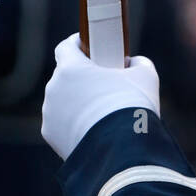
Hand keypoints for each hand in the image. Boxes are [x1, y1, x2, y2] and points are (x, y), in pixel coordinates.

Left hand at [41, 32, 160, 159]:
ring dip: (76, 103)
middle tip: (104, 86)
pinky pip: (61, 124)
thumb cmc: (132, 106)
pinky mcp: (51, 135)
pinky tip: (93, 131)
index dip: (78, 45)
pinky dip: (73, 125)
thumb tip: (134, 63)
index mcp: (71, 68)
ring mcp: (50, 113)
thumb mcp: (145, 76)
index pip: (66, 47)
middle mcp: (54, 88)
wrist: (122, 150)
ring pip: (62, 101)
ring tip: (101, 114)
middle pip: (66, 76)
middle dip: (82, 79)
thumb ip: (138, 63)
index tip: (90, 47)